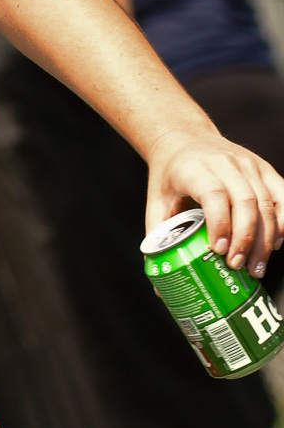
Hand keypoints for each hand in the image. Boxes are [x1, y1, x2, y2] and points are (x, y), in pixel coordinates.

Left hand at [145, 130, 283, 277]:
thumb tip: (161, 288)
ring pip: (267, 201)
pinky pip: (282, 196)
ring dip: (266, 238)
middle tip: (238, 267)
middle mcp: (225, 162)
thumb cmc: (169, 178)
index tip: (218, 251)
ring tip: (256, 267)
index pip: (213, 193)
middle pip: (245, 200)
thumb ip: (159, 238)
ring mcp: (249, 164)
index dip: (220, 223)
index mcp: (193, 168)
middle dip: (246, 238)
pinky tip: (276, 245)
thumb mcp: (156, 202)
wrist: (183, 139)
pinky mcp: (265, 169)